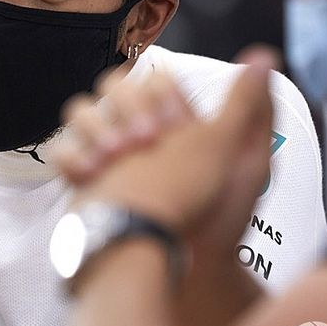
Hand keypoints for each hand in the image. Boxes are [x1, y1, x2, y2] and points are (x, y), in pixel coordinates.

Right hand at [57, 56, 273, 235]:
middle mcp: (142, 136)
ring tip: (113, 161)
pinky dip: (72, 159)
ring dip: (96, 130)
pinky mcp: (86, 179)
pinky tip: (94, 176)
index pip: (157, 79)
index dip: (161, 98)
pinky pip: (62, 151)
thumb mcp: (241, 158)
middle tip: (142, 147)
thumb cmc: (215, 216)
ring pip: (82, 112)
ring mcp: (110, 156)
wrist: (171, 271)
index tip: (172, 128)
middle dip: (125, 112)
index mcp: (180, 126)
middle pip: (114, 86)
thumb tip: (264, 55)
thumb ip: (248, 104)